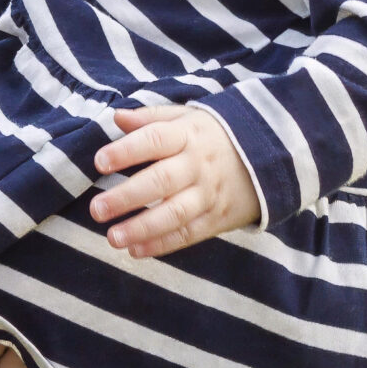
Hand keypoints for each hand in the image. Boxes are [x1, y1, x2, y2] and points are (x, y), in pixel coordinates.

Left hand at [90, 105, 260, 258]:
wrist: (269, 156)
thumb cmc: (214, 134)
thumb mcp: (187, 117)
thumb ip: (150, 118)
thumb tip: (116, 117)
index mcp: (188, 135)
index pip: (154, 140)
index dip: (126, 151)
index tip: (99, 162)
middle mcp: (198, 165)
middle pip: (160, 181)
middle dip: (127, 197)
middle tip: (96, 209)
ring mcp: (209, 194)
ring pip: (174, 214)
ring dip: (142, 228)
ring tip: (112, 238)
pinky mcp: (217, 219)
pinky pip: (188, 234)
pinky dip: (162, 245)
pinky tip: (136, 251)